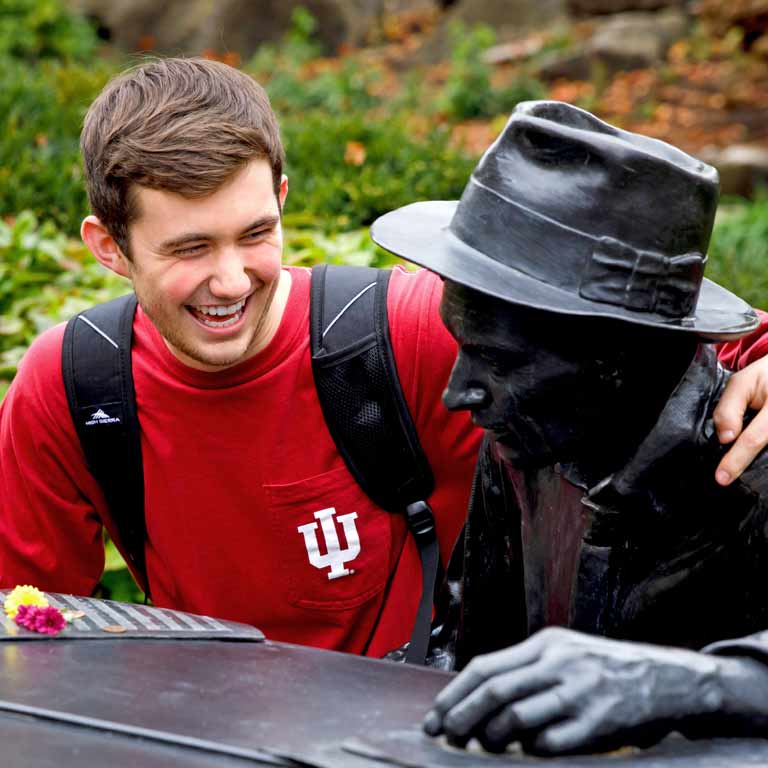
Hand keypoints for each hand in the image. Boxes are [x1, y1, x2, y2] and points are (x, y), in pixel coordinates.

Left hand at [423, 627, 724, 755]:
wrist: (663, 677)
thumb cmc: (601, 666)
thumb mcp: (562, 651)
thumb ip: (524, 668)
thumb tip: (476, 696)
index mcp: (544, 643)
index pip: (486, 666)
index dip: (455, 692)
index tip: (436, 713)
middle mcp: (558, 663)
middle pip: (495, 690)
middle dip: (463, 715)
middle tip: (446, 733)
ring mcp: (578, 692)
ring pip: (518, 716)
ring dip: (493, 735)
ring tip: (485, 743)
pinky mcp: (598, 722)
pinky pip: (551, 741)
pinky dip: (531, 749)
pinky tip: (527, 749)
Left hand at [713, 357, 767, 484]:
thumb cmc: (765, 377)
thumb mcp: (742, 383)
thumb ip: (729, 409)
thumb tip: (725, 439)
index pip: (754, 439)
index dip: (736, 460)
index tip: (721, 478)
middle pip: (765, 453)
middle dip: (743, 464)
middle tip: (725, 474)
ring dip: (755, 463)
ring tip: (735, 464)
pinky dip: (761, 457)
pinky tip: (745, 455)